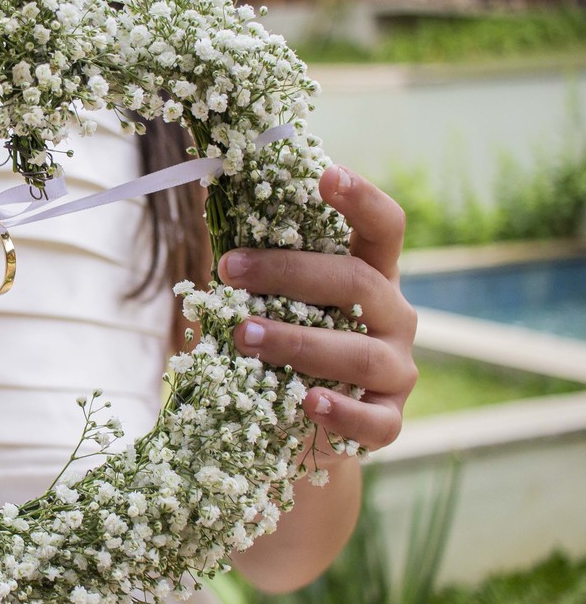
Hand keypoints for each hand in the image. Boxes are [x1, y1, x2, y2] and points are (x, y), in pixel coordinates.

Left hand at [218, 165, 417, 452]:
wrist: (299, 429)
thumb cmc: (285, 350)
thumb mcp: (274, 303)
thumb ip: (257, 267)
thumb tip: (206, 200)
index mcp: (372, 278)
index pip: (384, 228)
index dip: (362, 198)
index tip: (327, 174)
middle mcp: (394, 318)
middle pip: (358, 283)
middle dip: (289, 273)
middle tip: (230, 270)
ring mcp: (396, 370)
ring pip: (360, 352)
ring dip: (298, 341)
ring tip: (245, 336)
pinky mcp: (389, 421)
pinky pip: (374, 419)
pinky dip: (342, 411)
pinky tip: (309, 401)